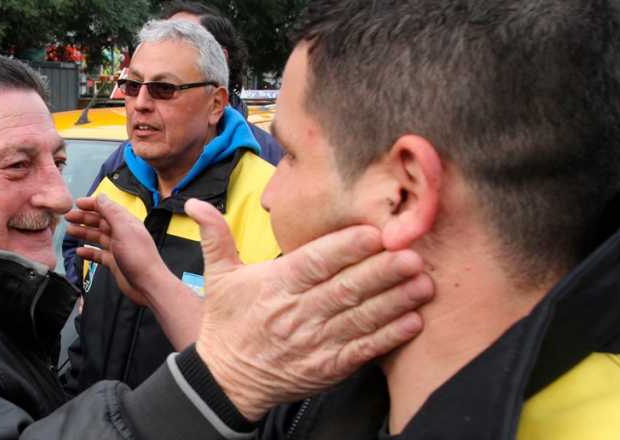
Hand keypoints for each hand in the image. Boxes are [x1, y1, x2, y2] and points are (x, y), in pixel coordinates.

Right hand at [65, 195, 170, 305]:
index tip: (77, 203)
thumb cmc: (139, 257)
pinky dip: (88, 252)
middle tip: (69, 217)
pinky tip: (79, 252)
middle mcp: (122, 233)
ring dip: (84, 233)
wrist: (147, 284)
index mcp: (126, 222)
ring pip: (97, 237)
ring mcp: (118, 248)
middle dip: (84, 218)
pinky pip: (98, 254)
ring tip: (70, 231)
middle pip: (100, 222)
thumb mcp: (123, 230)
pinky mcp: (114, 262)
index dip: (92, 204)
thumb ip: (111, 213)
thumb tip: (100, 197)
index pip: (107, 208)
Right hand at [188, 199, 433, 420]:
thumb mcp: (218, 278)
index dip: (345, 248)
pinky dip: (389, 337)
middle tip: (413, 255)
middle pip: (344, 290)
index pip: (313, 263)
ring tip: (423, 283)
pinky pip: (362, 350)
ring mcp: (313, 344)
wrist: (226, 379)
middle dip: (382, 272)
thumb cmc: (227, 323)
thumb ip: (216, 237)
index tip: (374, 233)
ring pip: (359, 319)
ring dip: (394, 301)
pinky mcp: (327, 369)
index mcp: (273, 287)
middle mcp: (295, 315)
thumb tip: (196, 203)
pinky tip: (412, 321)